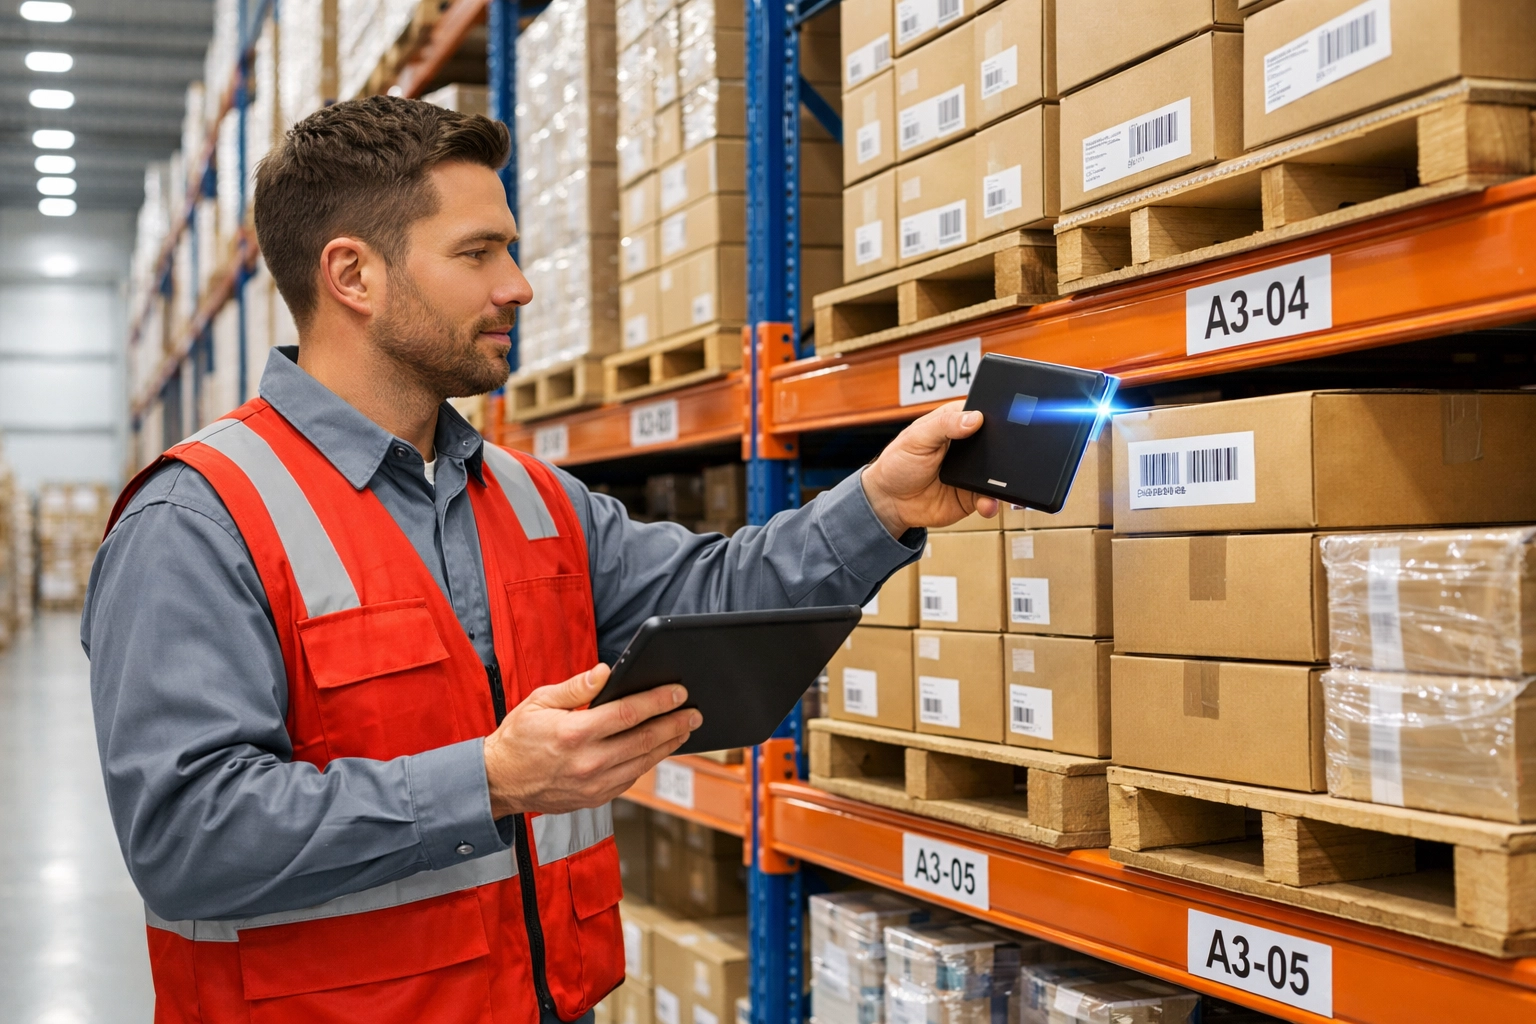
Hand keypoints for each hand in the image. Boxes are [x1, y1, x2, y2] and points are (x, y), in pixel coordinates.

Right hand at [483, 664, 699, 817]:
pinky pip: (631, 778)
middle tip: (695, 711)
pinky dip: (649, 761)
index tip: (679, 691)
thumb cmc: (518, 737)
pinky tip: (659, 748)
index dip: (658, 701)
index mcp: (574, 733)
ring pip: (643, 762)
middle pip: (644, 740)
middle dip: (675, 723)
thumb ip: (576, 687)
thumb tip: (606, 671)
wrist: (499, 782)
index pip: (628, 714)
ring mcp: (593, 784)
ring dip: (669, 744)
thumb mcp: (538, 701)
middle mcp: (587, 762)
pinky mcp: (595, 798)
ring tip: (686, 728)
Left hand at [860, 400, 997, 536]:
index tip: (1007, 420)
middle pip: (997, 443)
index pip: (982, 413)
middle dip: (1005, 450)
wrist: (890, 502)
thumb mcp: (916, 437)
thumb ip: (944, 425)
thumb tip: (974, 418)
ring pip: (998, 472)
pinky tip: (987, 502)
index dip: (995, 416)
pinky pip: (990, 498)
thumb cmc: (898, 463)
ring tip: (998, 484)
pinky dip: (992, 501)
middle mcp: (969, 446)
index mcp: (955, 423)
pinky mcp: (973, 495)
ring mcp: (973, 471)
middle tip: (1005, 457)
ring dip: (1002, 479)